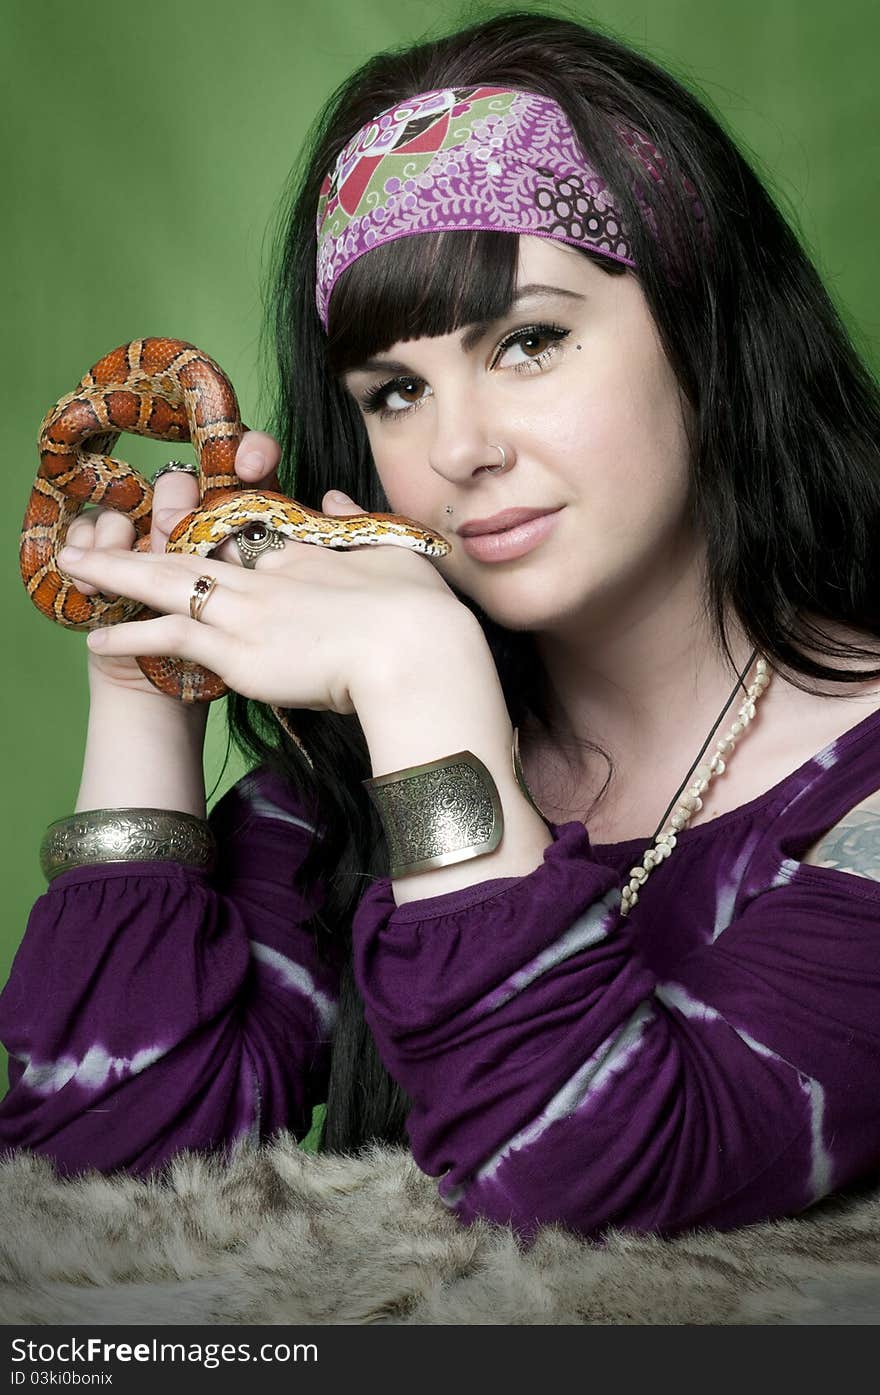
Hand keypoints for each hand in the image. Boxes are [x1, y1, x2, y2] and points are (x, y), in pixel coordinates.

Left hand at [59, 445, 460, 714]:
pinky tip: (96, 639)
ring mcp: (245, 611)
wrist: (415, 649)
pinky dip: (130, 636)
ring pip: (166, 585)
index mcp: (300, 557)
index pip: (237, 541)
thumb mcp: (392, 553)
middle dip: (134, 548)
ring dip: (115, 577)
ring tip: (73, 568)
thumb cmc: (418, 614)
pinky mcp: (236, 649)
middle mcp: (263, 578)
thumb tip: (335, 493)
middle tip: (87, 540)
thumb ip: (358, 522)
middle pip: (187, 554)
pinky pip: (169, 637)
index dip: (201, 538)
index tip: (173, 539)